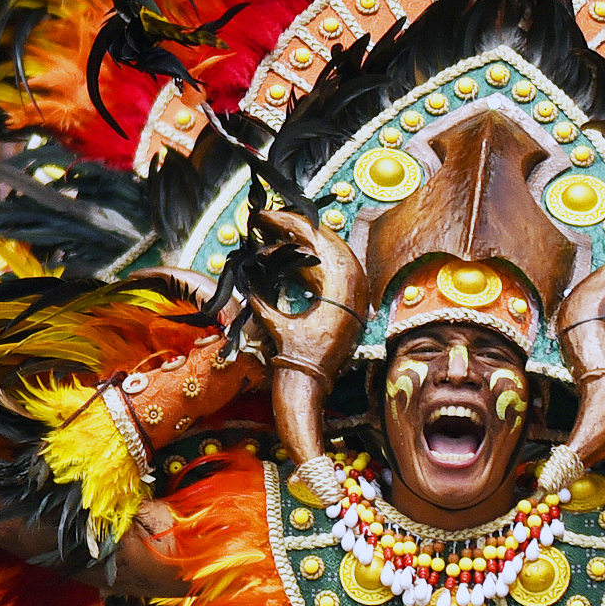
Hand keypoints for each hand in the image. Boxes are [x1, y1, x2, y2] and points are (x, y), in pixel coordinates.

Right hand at [239, 203, 365, 469]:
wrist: (312, 388)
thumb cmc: (296, 362)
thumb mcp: (277, 326)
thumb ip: (264, 300)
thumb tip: (249, 278)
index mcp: (339, 288)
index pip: (318, 239)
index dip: (289, 224)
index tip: (265, 217)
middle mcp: (353, 287)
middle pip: (328, 240)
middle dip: (296, 228)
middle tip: (268, 220)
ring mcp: (355, 294)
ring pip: (332, 252)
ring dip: (305, 242)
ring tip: (277, 235)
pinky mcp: (351, 303)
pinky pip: (334, 268)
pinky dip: (312, 259)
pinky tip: (293, 256)